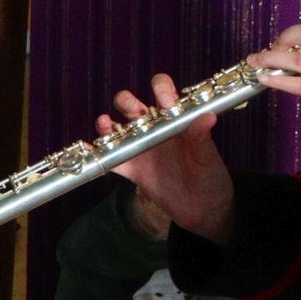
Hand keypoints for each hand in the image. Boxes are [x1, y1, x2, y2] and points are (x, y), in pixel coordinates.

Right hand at [97, 73, 235, 242]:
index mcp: (174, 120)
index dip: (161, 90)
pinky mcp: (131, 169)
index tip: (165, 102)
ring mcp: (140, 148)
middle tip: (135, 110)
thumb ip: (202, 137)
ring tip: (106, 123)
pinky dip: (97, 154)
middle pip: (131, 104)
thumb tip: (208, 116)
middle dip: (127, 101)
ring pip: (116, 128)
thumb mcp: (207, 157)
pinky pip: (110, 159)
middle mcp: (153, 129)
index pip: (163, 93)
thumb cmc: (209, 177)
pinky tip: (91, 151)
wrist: (202, 209)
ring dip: (107, 123)